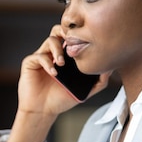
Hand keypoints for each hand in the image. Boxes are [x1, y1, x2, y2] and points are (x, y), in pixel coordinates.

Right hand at [6, 24, 110, 141]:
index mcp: (66, 56)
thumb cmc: (61, 99)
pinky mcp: (31, 62)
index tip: (87, 42)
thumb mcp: (85, 91)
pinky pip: (39, 56)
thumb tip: (110, 68)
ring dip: (58, 49)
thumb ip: (99, 81)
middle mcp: (53, 53)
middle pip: (58, 31)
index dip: (78, 36)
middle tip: (73, 42)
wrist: (43, 111)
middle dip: (67, 33)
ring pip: (50, 40)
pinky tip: (54, 73)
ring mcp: (42, 56)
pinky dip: (48, 63)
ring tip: (62, 63)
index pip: (72, 37)